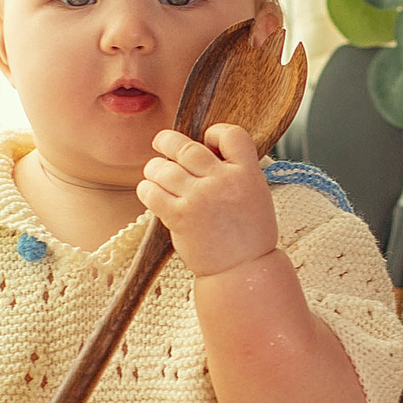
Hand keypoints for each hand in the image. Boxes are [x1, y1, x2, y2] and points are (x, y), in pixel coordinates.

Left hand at [139, 124, 279, 277]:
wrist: (243, 270)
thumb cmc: (249, 235)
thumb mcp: (256, 193)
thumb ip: (235, 170)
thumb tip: (203, 149)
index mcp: (247, 173)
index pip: (231, 134)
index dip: (215, 132)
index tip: (206, 140)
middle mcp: (222, 182)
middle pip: (187, 147)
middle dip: (168, 141)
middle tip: (161, 142)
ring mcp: (200, 199)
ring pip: (164, 168)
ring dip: (155, 167)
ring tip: (155, 171)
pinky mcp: (180, 217)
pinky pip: (152, 192)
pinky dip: (146, 188)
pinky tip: (150, 190)